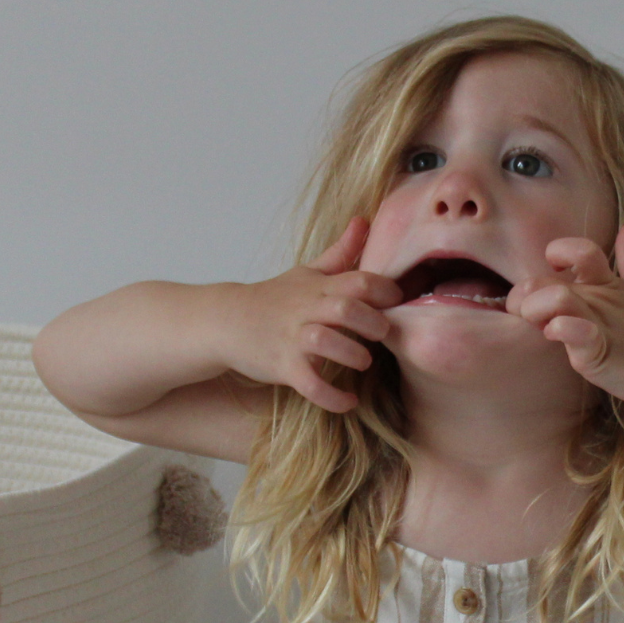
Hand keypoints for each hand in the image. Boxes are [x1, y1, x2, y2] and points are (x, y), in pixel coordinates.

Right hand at [228, 217, 400, 412]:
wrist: (227, 321)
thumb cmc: (274, 298)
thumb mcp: (307, 272)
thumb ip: (340, 252)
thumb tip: (364, 221)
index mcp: (318, 287)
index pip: (360, 280)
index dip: (385, 291)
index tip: (396, 302)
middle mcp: (307, 310)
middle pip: (347, 309)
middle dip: (373, 322)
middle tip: (382, 333)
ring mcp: (294, 339)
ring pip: (327, 343)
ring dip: (353, 355)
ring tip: (362, 361)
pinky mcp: (283, 367)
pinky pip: (311, 385)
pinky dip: (333, 397)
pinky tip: (349, 401)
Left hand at [505, 223, 623, 408]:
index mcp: (606, 283)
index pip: (577, 248)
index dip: (556, 253)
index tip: (552, 274)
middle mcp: (599, 298)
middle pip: (544, 281)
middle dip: (523, 296)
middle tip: (528, 315)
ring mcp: (599, 323)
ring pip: (556, 298)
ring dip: (536, 310)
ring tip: (542, 326)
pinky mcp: (598, 352)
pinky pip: (574, 331)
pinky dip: (561, 329)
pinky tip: (556, 335)